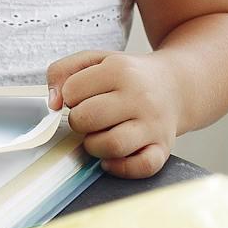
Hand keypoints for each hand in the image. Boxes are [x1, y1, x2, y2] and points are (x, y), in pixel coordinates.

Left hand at [46, 49, 180, 178]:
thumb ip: (61, 71)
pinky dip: (121, 167)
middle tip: (88, 118)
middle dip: (78, 121)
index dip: (69, 96)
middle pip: (87, 118)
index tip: (82, 96)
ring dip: (94, 146)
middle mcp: (140, 97)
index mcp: (120, 70)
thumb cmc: (127, 76)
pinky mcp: (163, 147)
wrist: (175, 85)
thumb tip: (52, 103)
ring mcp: (154, 124)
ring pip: (112, 145)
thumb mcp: (95, 60)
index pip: (72, 91)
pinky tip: (111, 158)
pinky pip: (142, 166)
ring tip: (98, 136)